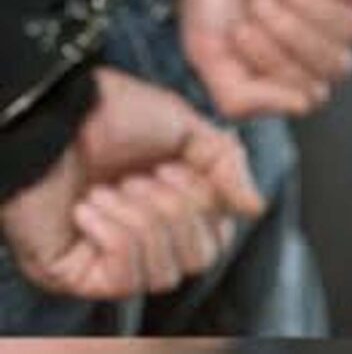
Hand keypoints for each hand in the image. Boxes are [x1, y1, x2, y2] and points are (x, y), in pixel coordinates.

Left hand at [1, 69, 260, 297]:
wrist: (54, 113)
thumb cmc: (112, 114)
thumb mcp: (186, 127)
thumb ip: (227, 165)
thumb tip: (255, 207)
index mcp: (174, 206)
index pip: (217, 237)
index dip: (206, 205)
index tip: (178, 167)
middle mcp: (148, 238)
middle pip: (199, 260)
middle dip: (175, 210)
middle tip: (143, 176)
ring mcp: (113, 260)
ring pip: (166, 274)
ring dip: (143, 220)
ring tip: (114, 188)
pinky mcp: (80, 275)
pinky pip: (124, 278)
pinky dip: (114, 233)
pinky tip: (90, 205)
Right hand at [176, 0, 351, 117]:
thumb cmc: (216, 0)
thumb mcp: (208, 57)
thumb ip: (240, 99)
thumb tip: (300, 106)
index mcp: (296, 81)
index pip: (308, 92)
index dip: (272, 59)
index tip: (239, 29)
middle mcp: (329, 56)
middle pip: (337, 65)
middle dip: (290, 29)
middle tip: (257, 1)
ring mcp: (349, 20)